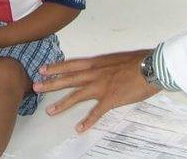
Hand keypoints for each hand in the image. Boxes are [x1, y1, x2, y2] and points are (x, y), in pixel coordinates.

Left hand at [32, 50, 158, 132]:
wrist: (151, 66)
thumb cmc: (137, 61)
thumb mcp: (116, 59)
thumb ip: (104, 65)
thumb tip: (98, 68)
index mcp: (97, 63)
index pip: (71, 64)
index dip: (56, 67)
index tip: (43, 69)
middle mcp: (95, 73)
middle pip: (68, 79)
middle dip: (51, 83)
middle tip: (36, 87)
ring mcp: (102, 86)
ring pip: (77, 95)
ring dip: (62, 103)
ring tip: (50, 111)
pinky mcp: (111, 99)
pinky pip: (96, 112)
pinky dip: (87, 121)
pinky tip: (79, 128)